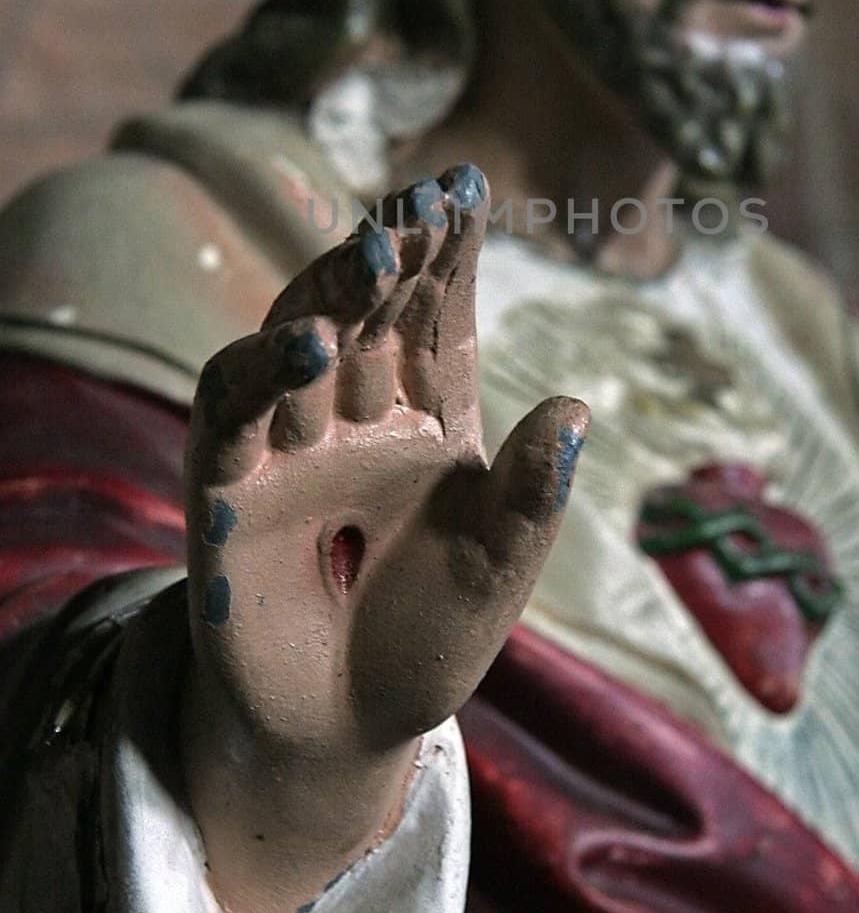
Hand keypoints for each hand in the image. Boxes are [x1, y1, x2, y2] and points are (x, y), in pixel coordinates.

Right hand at [180, 165, 586, 912]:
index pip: (440, 318)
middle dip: (396, 253)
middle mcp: (356, 415)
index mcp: (428, 418)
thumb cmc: (427, 638)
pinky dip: (266, 371)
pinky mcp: (226, 485)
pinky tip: (313, 346)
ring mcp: (287, 443)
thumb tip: (578, 409)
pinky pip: (236, 410)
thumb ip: (529, 496)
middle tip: (423, 201)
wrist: (343, 728)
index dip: (451, 253)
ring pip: (301, 337)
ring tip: (377, 251)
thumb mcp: (496, 569)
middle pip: (371, 311)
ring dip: (335, 290)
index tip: (468, 185)